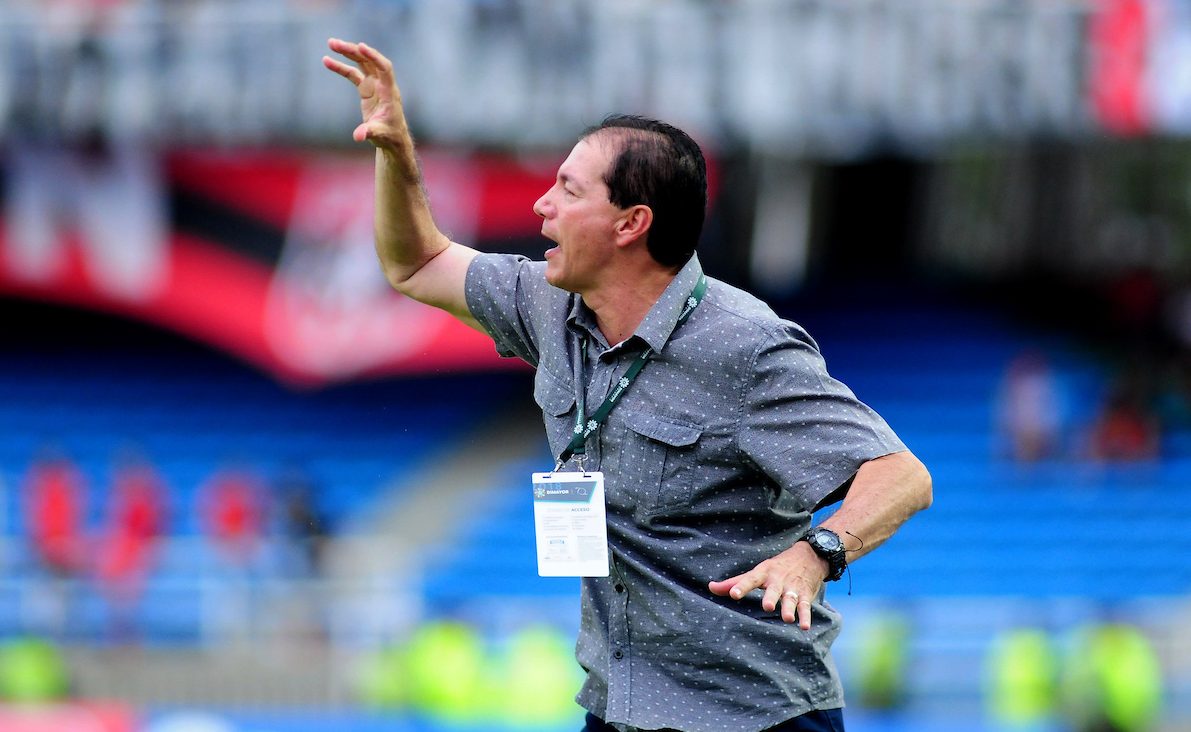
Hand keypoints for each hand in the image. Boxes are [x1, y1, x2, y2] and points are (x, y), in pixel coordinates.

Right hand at [323, 39, 407, 146]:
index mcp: (389, 92)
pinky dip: (341, 67)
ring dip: (347, 52)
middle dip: (353, 51)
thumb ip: (369, 132)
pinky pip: (353, 73)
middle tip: (334, 43)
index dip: (374, 56)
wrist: (391, 137)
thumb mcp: (378, 134)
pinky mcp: (366, 88)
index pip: (384, 68)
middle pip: (369, 61)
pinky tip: (326, 61)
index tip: (361, 47)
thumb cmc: (389, 135)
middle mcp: (382, 84)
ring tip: (331, 44)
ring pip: (361, 63)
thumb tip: (358, 136)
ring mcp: (374, 85)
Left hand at [708, 542, 827, 630]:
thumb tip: (711, 588)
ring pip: (790, 598)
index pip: (750, 579)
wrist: (809, 556)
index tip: (734, 594)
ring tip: (788, 619)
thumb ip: (734, 582)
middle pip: (773, 589)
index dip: (741, 586)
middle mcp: (778, 580)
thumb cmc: (776, 567)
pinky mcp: (805, 595)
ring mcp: (792, 587)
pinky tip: (804, 626)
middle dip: (770, 597)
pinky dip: (806, 616)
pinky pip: (805, 606)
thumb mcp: (757, 571)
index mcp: (763, 573)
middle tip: (767, 606)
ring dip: (789, 608)